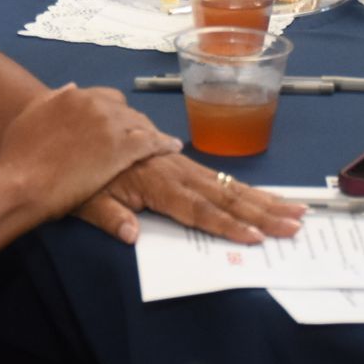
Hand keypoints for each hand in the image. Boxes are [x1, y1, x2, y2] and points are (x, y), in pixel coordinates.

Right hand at [0, 84, 181, 222]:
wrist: (22, 182)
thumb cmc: (18, 158)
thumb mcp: (29, 119)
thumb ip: (50, 102)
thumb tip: (69, 89)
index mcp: (70, 97)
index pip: (104, 98)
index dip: (114, 112)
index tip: (117, 124)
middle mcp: (92, 104)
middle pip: (125, 109)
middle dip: (134, 122)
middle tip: (139, 135)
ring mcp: (109, 124)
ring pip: (140, 123)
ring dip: (151, 131)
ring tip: (162, 141)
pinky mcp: (121, 147)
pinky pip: (151, 141)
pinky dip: (163, 143)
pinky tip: (171, 147)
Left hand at [75, 152, 304, 244]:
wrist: (68, 127)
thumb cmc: (75, 170)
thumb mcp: (84, 198)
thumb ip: (109, 216)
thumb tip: (133, 235)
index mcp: (155, 181)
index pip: (198, 209)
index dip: (228, 225)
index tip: (257, 237)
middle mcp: (174, 170)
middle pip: (224, 194)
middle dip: (262, 211)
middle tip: (296, 223)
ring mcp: (178, 163)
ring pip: (226, 184)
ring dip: (261, 199)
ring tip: (294, 210)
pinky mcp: (177, 159)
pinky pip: (215, 176)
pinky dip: (241, 188)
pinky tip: (261, 197)